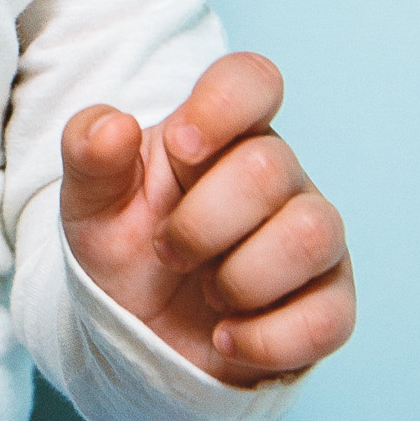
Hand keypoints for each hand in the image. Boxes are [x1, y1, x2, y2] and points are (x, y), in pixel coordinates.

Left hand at [58, 53, 353, 386]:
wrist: (137, 340)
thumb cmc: (125, 252)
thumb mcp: (89, 203)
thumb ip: (89, 153)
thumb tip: (114, 124)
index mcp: (221, 135)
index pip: (254, 80)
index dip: (224, 104)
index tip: (181, 147)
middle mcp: (278, 177)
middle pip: (271, 167)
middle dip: (201, 222)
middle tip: (167, 253)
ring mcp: (311, 240)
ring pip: (313, 234)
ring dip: (242, 277)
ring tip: (208, 295)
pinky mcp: (330, 306)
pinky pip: (330, 317)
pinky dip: (267, 338)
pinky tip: (227, 339)